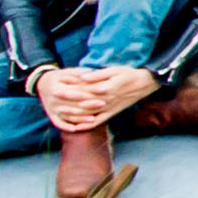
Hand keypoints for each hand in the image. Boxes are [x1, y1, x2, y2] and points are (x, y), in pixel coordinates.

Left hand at [35, 62, 155, 129]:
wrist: (144, 84)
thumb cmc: (129, 74)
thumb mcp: (114, 70)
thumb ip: (98, 75)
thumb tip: (83, 77)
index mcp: (106, 88)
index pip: (84, 90)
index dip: (70, 88)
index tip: (57, 86)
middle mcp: (107, 101)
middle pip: (83, 103)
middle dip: (67, 101)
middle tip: (53, 98)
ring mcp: (109, 108)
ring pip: (89, 114)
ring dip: (74, 114)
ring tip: (59, 112)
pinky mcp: (112, 113)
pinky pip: (98, 121)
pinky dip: (87, 125)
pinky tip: (77, 127)